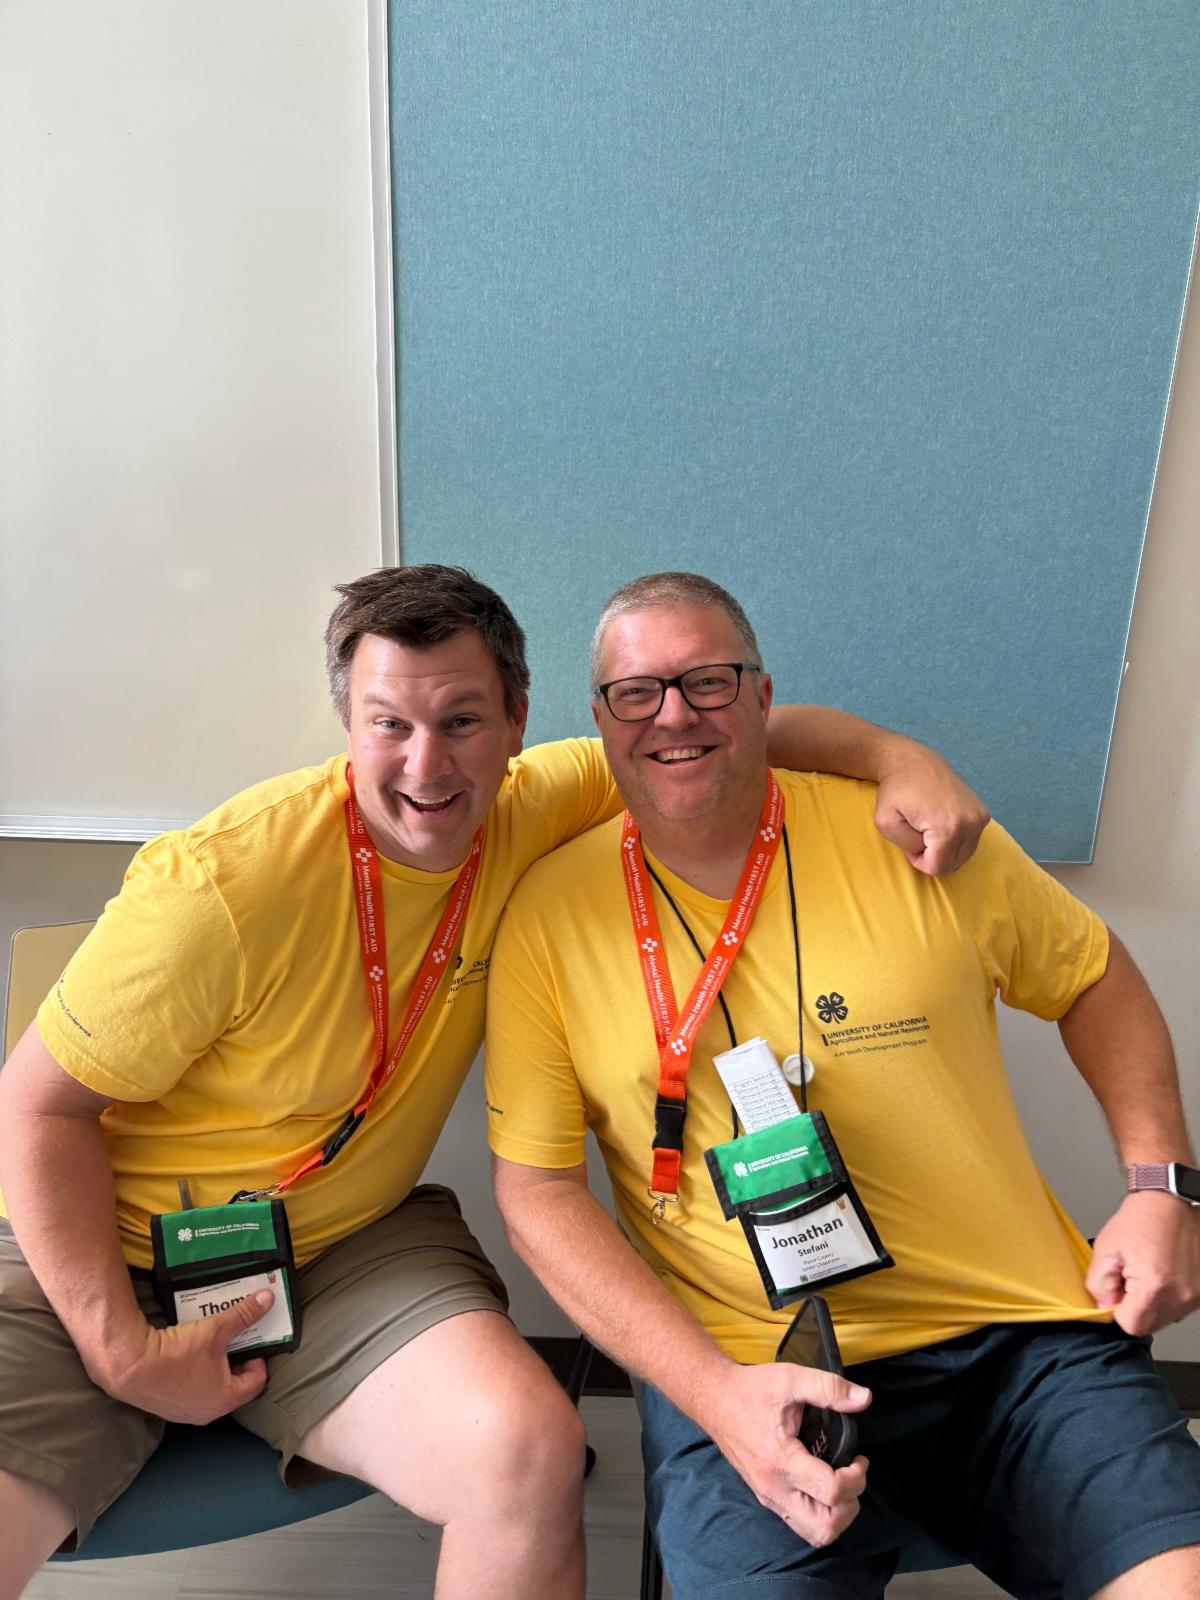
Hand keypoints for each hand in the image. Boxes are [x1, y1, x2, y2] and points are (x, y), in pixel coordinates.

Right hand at [98, 1289, 274, 1423]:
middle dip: (237, 1358)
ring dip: (216, 1364)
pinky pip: (192, 1388)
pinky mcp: (167, 1405)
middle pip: (235, 1384)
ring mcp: (185, 1411)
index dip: (258, 1357)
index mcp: (225, 1400)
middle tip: (234, 1337)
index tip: (251, 1338)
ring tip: (213, 1341)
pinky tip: (190, 1351)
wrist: (128, 1366)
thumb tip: (269, 1299)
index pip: (257, 1381)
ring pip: (213, 1385)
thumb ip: (244, 1315)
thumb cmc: (176, 1354)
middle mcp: (207, 1412)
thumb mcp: (215, 1330)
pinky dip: (197, 1371)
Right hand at [696, 1362, 870, 1545]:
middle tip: (852, 1476)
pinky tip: (822, 1486)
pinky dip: (820, 1515)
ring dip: (837, 1517)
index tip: (859, 1458)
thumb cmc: (750, 1389)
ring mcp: (768, 1497)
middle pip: (825, 1527)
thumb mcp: (791, 1378)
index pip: (832, 1492)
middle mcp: (774, 1488)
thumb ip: (829, 1388)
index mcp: (781, 1461)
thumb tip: (864, 1398)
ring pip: (813, 1534)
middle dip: (850, 1505)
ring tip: (841, 1486)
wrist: (713, 1399)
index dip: (856, 1478)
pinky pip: (799, 1524)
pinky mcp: (765, 1497)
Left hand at [873, 746, 989, 875]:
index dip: (919, 861)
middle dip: (933, 855)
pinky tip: (941, 822)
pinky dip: (955, 839)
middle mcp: (970, 823)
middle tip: (918, 833)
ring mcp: (980, 816)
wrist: (912, 761)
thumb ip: (907, 846)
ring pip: (964, 854)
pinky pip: (970, 840)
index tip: (910, 839)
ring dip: (945, 848)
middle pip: (954, 864)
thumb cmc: (895, 791)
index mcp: (948, 828)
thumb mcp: (885, 822)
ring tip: (929, 827)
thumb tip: (927, 851)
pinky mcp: (983, 812)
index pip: (938, 868)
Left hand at [1086, 1193, 1199, 1334]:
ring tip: (1148, 1272)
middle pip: (1150, 1325)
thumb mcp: (1105, 1249)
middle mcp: (1181, 1296)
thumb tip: (1105, 1306)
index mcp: (1155, 1287)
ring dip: (1152, 1303)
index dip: (1118, 1311)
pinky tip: (1162, 1272)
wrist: (1170, 1200)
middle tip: (1130, 1278)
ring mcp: (1195, 1295)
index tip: (1116, 1294)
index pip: (1131, 1326)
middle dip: (1135, 1308)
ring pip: (1165, 1317)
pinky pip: (1179, 1306)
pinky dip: (1168, 1296)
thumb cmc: (1142, 1219)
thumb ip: (1099, 1285)